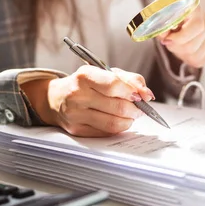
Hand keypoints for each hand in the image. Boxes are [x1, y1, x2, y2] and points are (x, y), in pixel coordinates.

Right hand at [22, 65, 153, 136]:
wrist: (57, 98)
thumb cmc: (85, 84)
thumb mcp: (105, 73)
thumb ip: (129, 79)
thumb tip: (147, 94)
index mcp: (84, 76)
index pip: (113, 85)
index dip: (132, 91)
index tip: (140, 95)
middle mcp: (77, 95)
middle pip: (117, 106)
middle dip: (136, 109)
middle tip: (140, 108)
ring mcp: (75, 114)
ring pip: (113, 123)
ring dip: (129, 120)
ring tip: (131, 115)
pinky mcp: (77, 129)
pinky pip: (106, 132)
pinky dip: (118, 128)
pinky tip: (118, 121)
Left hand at [157, 7, 204, 68]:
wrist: (186, 21)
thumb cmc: (172, 21)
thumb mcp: (163, 22)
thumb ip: (162, 28)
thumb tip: (165, 36)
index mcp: (196, 8)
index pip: (196, 26)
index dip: (180, 38)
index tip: (167, 40)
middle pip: (191, 46)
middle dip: (176, 48)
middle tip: (170, 43)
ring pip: (195, 57)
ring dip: (182, 55)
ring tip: (179, 46)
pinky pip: (201, 61)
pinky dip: (190, 59)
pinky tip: (187, 50)